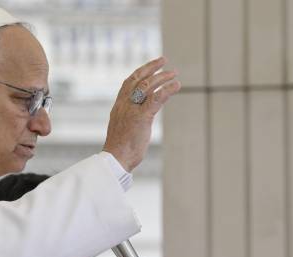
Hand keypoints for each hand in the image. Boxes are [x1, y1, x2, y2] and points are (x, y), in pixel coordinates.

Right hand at [104, 56, 180, 171]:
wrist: (115, 158)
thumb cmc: (120, 147)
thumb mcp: (123, 126)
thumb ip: (130, 116)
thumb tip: (141, 115)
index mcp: (119, 105)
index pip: (129, 82)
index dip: (141, 71)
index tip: (152, 65)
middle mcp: (124, 104)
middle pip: (138, 79)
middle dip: (152, 68)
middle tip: (165, 61)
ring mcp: (132, 110)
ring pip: (148, 86)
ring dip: (162, 78)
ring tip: (174, 74)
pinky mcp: (141, 118)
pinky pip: (156, 99)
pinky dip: (167, 90)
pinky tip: (176, 85)